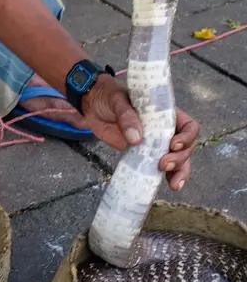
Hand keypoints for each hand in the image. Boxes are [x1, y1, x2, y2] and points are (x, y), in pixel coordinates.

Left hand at [81, 74, 198, 189]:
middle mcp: (165, 129)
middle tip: (162, 164)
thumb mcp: (117, 101)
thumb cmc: (109, 97)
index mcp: (165, 112)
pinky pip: (162, 167)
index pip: (188, 125)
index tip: (172, 145)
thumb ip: (127, 116)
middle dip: (179, 158)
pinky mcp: (145, 154)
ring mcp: (157, 143)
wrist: (92, 107)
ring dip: (180, 172)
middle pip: (185, 147)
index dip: (186, 137)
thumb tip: (136, 139)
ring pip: (179, 160)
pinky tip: (170, 185)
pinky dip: (169, 176)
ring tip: (173, 184)